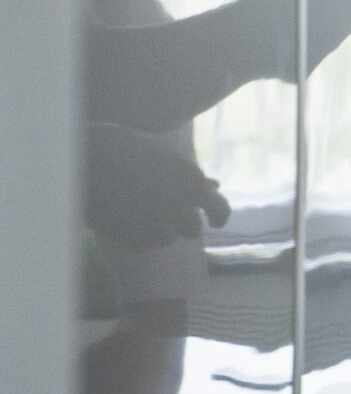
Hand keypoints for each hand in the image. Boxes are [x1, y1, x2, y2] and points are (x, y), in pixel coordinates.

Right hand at [84, 122, 229, 249]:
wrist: (85, 160)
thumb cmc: (124, 147)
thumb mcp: (165, 157)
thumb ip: (190, 174)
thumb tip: (215, 184)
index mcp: (193, 183)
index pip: (222, 211)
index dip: (219, 217)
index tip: (215, 222)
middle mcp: (180, 208)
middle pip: (193, 229)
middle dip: (183, 222)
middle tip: (166, 212)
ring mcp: (156, 226)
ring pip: (167, 239)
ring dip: (160, 230)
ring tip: (140, 212)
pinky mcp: (132, 239)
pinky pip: (144, 246)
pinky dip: (138, 238)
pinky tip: (126, 222)